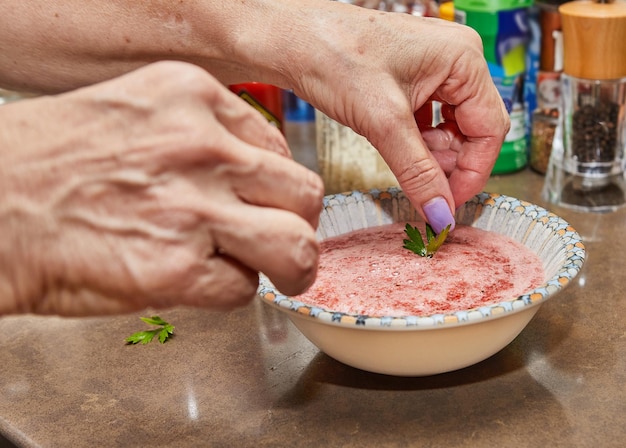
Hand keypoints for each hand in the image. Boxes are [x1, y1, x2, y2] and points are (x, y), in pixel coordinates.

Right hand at [0, 61, 323, 315]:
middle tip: (285, 242)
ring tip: (274, 274)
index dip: (276, 185)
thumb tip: (248, 173)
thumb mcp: (134, 112)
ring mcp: (194, 208)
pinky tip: (196, 281)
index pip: (279, 147)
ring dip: (290, 267)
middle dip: (298, 224)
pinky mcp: (178, 268)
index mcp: (192, 98)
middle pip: (304, 193)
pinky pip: (243, 289)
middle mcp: (203, 148)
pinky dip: (228, 292)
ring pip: (296, 244)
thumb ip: (200, 136)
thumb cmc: (49, 164)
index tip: (266, 202)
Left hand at [289, 5, 509, 231]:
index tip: (450, 204)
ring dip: (433, 155)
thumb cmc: (334, 57)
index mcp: (464, 59)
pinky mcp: (412, 79)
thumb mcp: (382, 122)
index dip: (473, 172)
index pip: (490, 128)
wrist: (292, 40)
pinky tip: (397, 148)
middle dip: (450, 163)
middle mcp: (456, 60)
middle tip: (425, 189)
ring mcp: (434, 69)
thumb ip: (417, 172)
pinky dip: (418, 142)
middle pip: (473, 129)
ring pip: (450, 127)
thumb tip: (442, 213)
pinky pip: (429, 120)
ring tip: (405, 163)